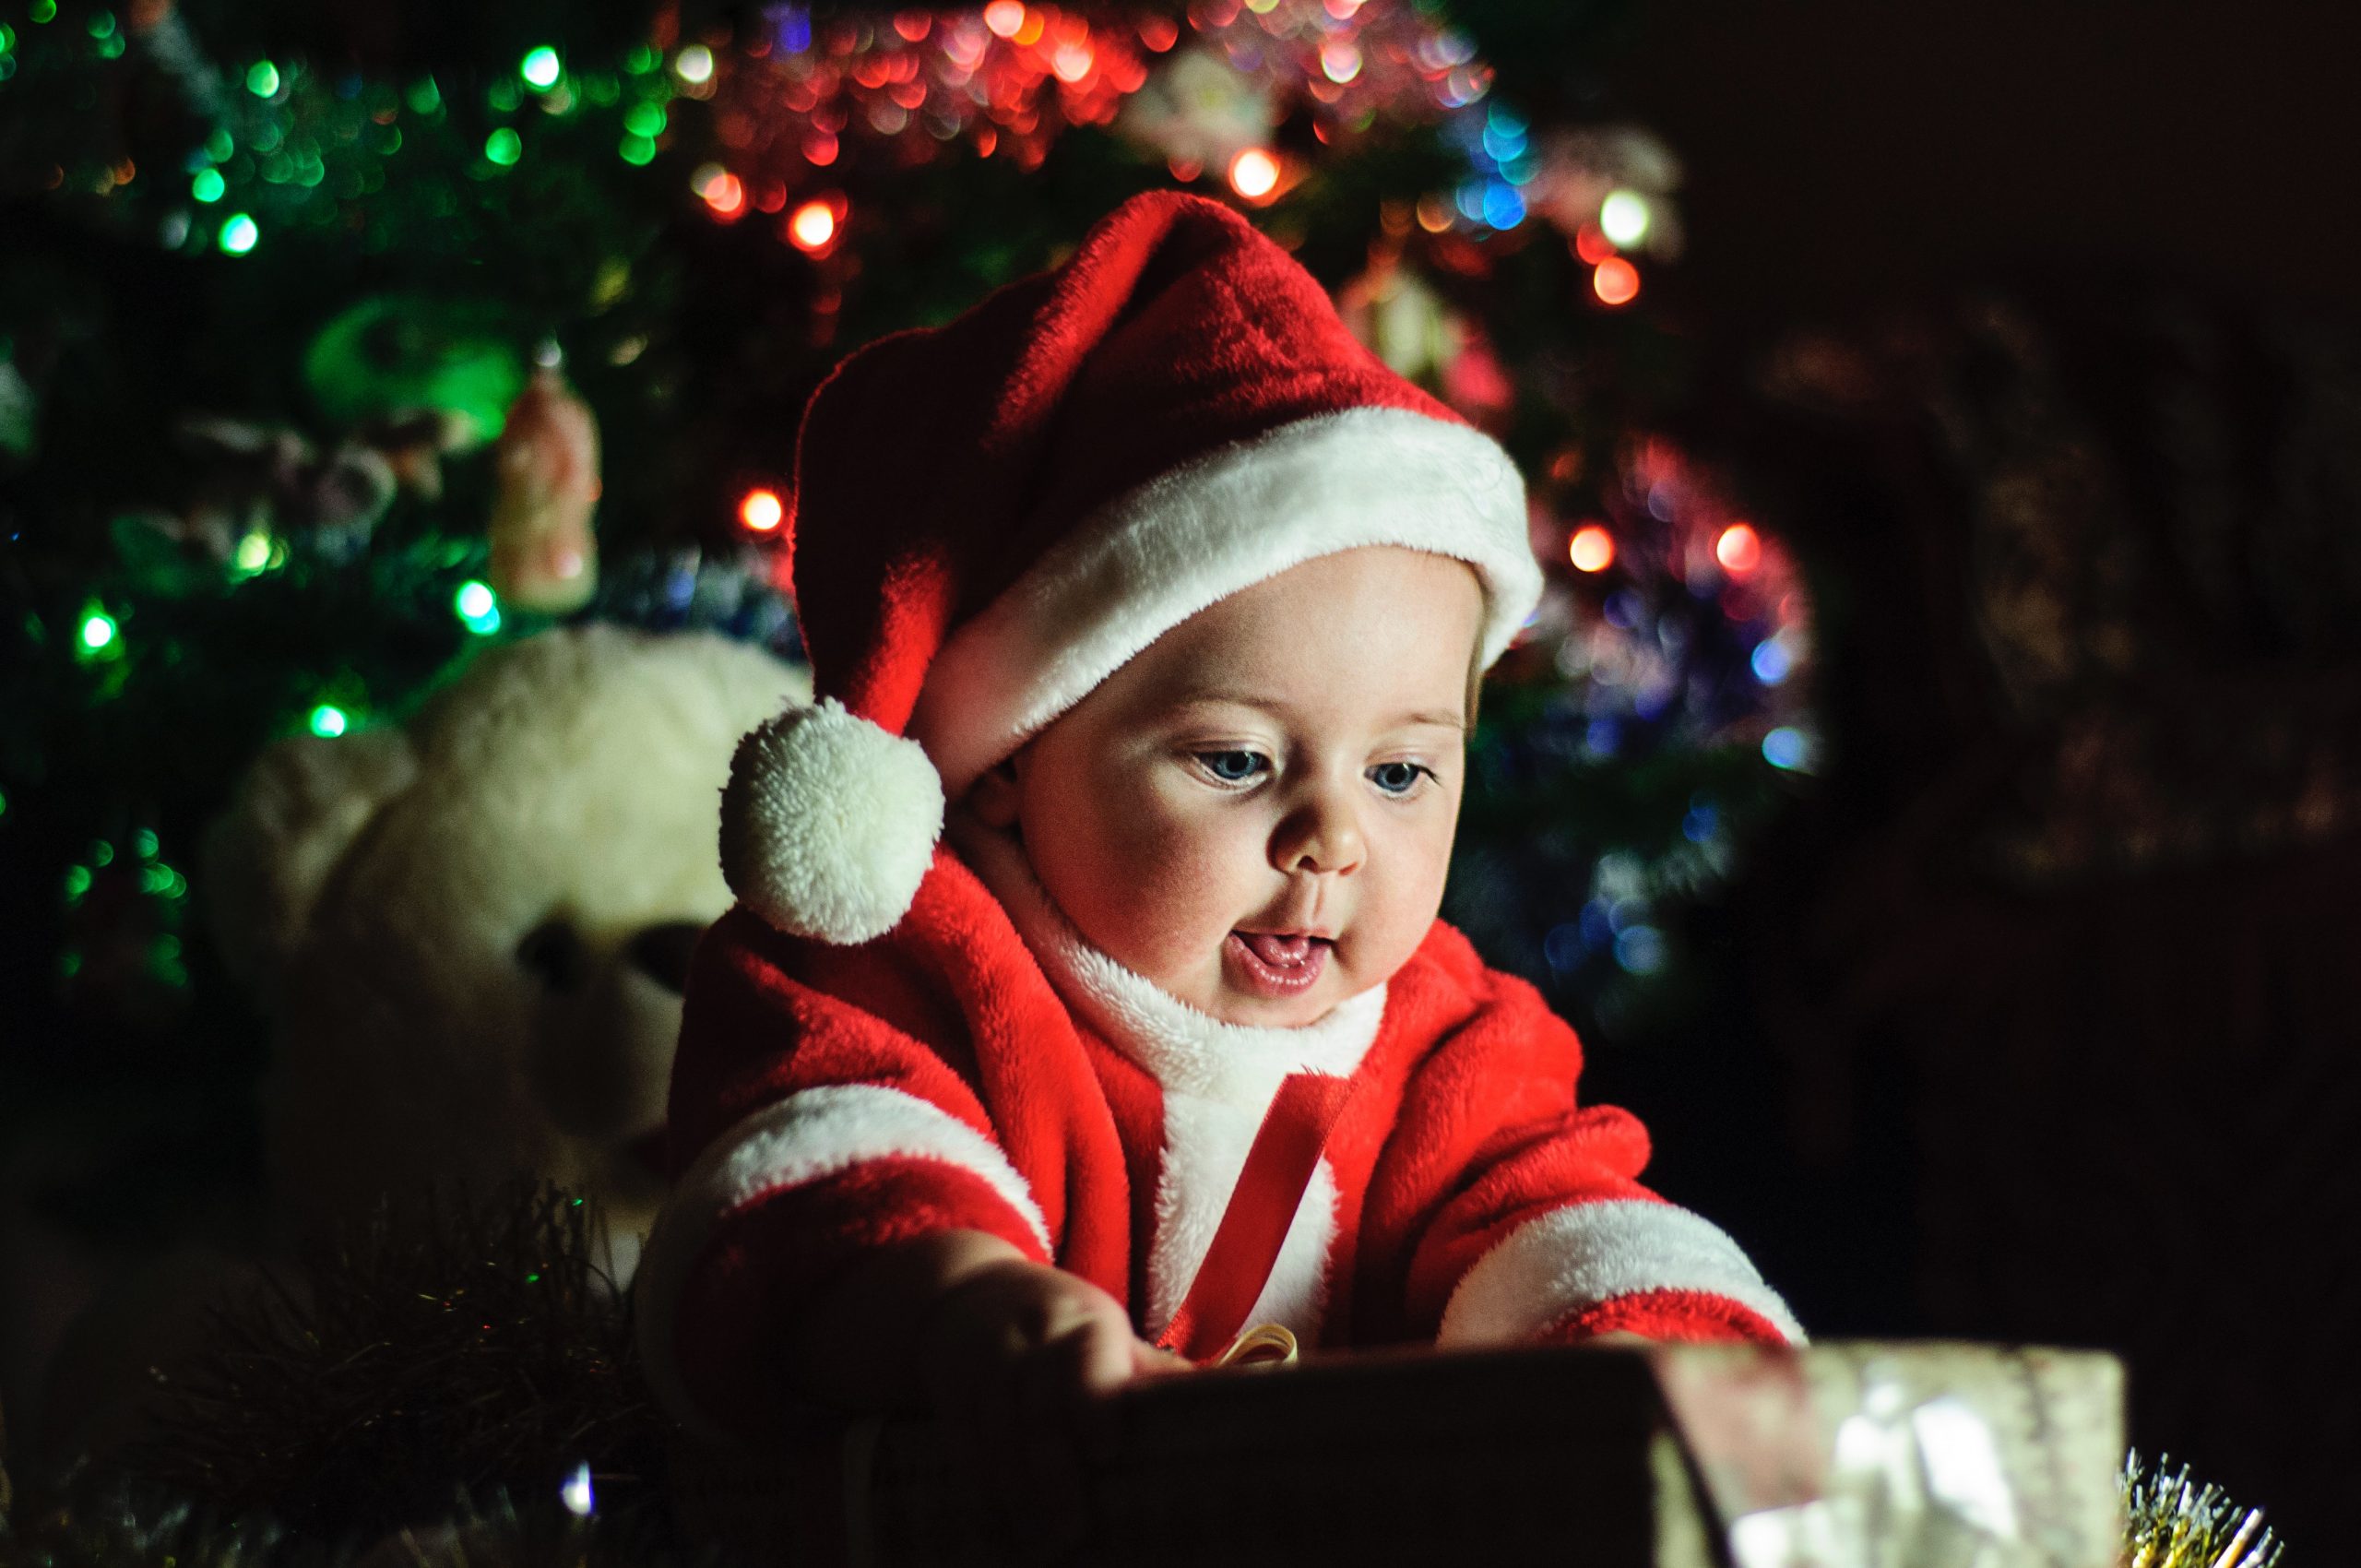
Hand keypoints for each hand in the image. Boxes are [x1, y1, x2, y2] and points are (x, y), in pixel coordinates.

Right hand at [917, 1255, 1184, 1558]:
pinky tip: (1000, 1530)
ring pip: (997, 1435)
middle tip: (1074, 1533)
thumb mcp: (1105, 1330)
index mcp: (1083, 1325)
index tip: (1106, 1451)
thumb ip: (1155, 1370)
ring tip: (1044, 1548)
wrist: (968, 1290)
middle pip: (1038, 1410)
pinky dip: (981, 1491)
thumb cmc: (1059, 1322)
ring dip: (1018, 1495)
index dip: (1092, 1405)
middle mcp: (1031, 1342)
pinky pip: (964, 1446)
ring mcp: (985, 1367)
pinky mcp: (952, 1393)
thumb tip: (1243, 1392)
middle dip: (1054, 1474)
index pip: (1084, 1364)